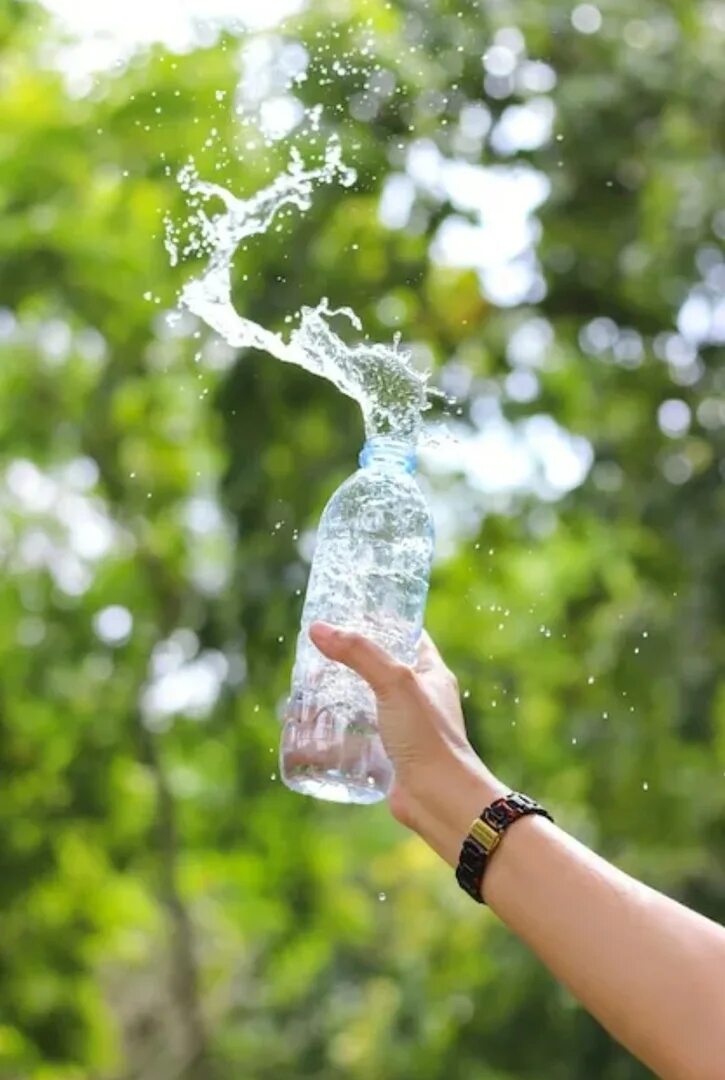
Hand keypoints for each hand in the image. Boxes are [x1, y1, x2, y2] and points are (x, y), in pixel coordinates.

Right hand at [309, 622, 505, 864]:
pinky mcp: (392, 753)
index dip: (383, 622)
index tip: (352, 613)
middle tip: (322, 650)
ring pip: (370, 701)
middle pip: (384, 668)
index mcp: (433, 673)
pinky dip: (343, 726)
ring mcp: (407, 727)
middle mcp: (422, 698)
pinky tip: (320, 724)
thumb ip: (359, 653)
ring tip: (313, 684)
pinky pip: (363, 733)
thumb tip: (319, 629)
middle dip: (354, 659)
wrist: (439, 798)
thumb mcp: (394, 683)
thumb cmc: (428, 738)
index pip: (408, 636)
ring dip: (345, 693)